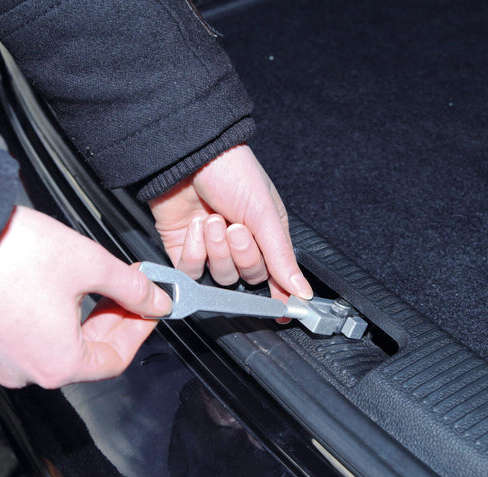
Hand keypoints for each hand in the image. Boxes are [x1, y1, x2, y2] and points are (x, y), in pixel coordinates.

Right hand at [0, 206, 171, 388]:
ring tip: (107, 286)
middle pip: (91, 354)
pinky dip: (64, 318)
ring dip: (91, 317)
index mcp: (57, 363)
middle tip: (133, 291)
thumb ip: (133, 289)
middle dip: (116, 319)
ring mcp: (7, 357)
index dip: (139, 331)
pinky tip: (74, 292)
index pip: (115, 360)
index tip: (151, 308)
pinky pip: (40, 337)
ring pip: (66, 344)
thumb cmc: (13, 253)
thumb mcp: (92, 266)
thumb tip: (157, 302)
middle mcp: (30, 370)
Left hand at [149, 144, 312, 300]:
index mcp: (266, 236)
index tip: (281, 310)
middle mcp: (240, 246)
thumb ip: (281, 257)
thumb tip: (302, 290)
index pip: (276, 276)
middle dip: (242, 255)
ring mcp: (212, 250)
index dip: (279, 294)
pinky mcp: (185, 251)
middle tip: (236, 228)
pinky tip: (195, 226)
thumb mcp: (265, 213)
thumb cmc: (231, 171)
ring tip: (213, 220)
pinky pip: (192, 271)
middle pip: (247, 279)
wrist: (188, 155)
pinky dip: (194, 251)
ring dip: (217, 249)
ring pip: (220, 277)